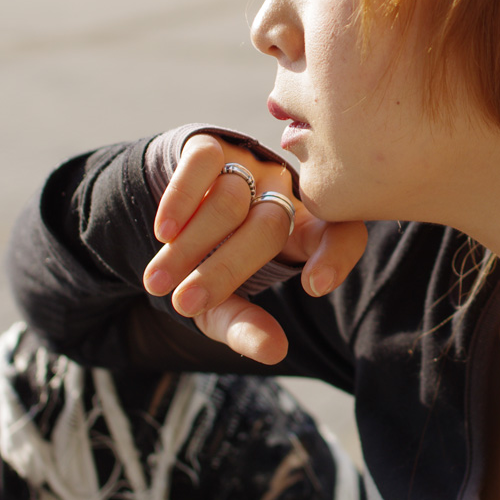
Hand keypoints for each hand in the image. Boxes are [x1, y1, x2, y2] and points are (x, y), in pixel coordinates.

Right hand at [142, 133, 366, 363]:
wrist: (170, 216)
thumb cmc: (209, 267)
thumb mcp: (225, 303)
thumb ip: (246, 327)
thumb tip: (273, 353)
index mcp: (306, 232)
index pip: (342, 235)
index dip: (336, 257)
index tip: (315, 286)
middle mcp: (284, 194)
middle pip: (268, 227)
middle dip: (223, 269)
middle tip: (184, 304)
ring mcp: (249, 167)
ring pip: (230, 200)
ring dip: (191, 244)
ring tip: (158, 282)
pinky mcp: (213, 146)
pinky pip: (204, 163)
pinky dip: (182, 199)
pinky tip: (164, 233)